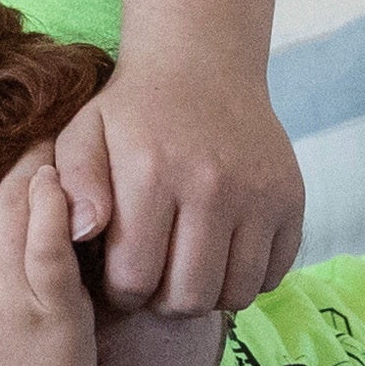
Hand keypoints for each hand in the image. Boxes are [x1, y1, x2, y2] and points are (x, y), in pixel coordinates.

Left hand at [47, 53, 303, 316]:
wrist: (202, 65)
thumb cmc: (133, 112)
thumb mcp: (83, 135)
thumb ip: (73, 186)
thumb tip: (82, 234)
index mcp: (152, 174)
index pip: (135, 280)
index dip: (122, 292)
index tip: (120, 274)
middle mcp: (211, 187)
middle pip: (188, 298)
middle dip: (164, 300)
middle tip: (156, 276)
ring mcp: (259, 194)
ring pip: (235, 294)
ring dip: (207, 293)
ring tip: (188, 267)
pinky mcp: (291, 199)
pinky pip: (273, 274)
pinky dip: (247, 276)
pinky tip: (223, 253)